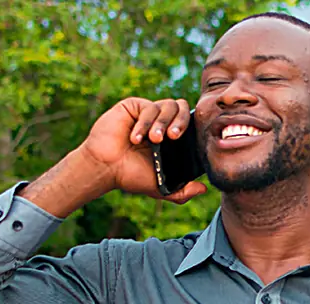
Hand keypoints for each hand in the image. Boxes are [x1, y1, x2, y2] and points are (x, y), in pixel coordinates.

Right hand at [26, 97, 210, 215]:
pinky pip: (149, 106)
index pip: (190, 123)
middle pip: (183, 109)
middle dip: (181, 122)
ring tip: (153, 140)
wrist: (105, 167)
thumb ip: (182, 191)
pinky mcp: (134, 106)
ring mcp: (148, 112)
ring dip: (162, 122)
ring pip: (168, 105)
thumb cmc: (130, 175)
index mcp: (171, 137)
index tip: (185, 142)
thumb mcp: (161, 187)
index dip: (193, 128)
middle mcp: (161, 122)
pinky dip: (145, 123)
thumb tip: (203, 189)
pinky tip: (135, 137)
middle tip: (173, 137)